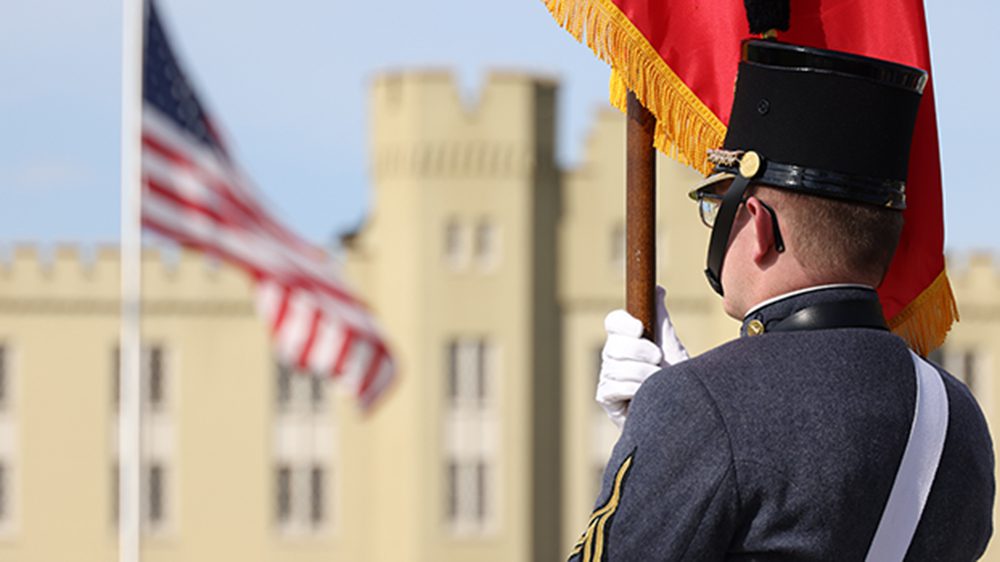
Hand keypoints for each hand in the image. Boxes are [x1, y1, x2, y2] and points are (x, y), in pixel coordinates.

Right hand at [596, 286, 688, 426]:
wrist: (680, 413)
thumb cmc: (675, 381)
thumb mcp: (672, 346)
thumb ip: (662, 320)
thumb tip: (657, 289)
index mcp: (627, 340)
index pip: (613, 322)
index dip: (622, 323)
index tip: (639, 329)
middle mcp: (613, 356)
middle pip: (614, 344)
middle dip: (640, 350)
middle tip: (659, 359)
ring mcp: (608, 376)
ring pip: (616, 366)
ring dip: (643, 374)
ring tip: (659, 381)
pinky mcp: (606, 397)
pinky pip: (614, 386)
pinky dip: (634, 389)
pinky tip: (644, 395)